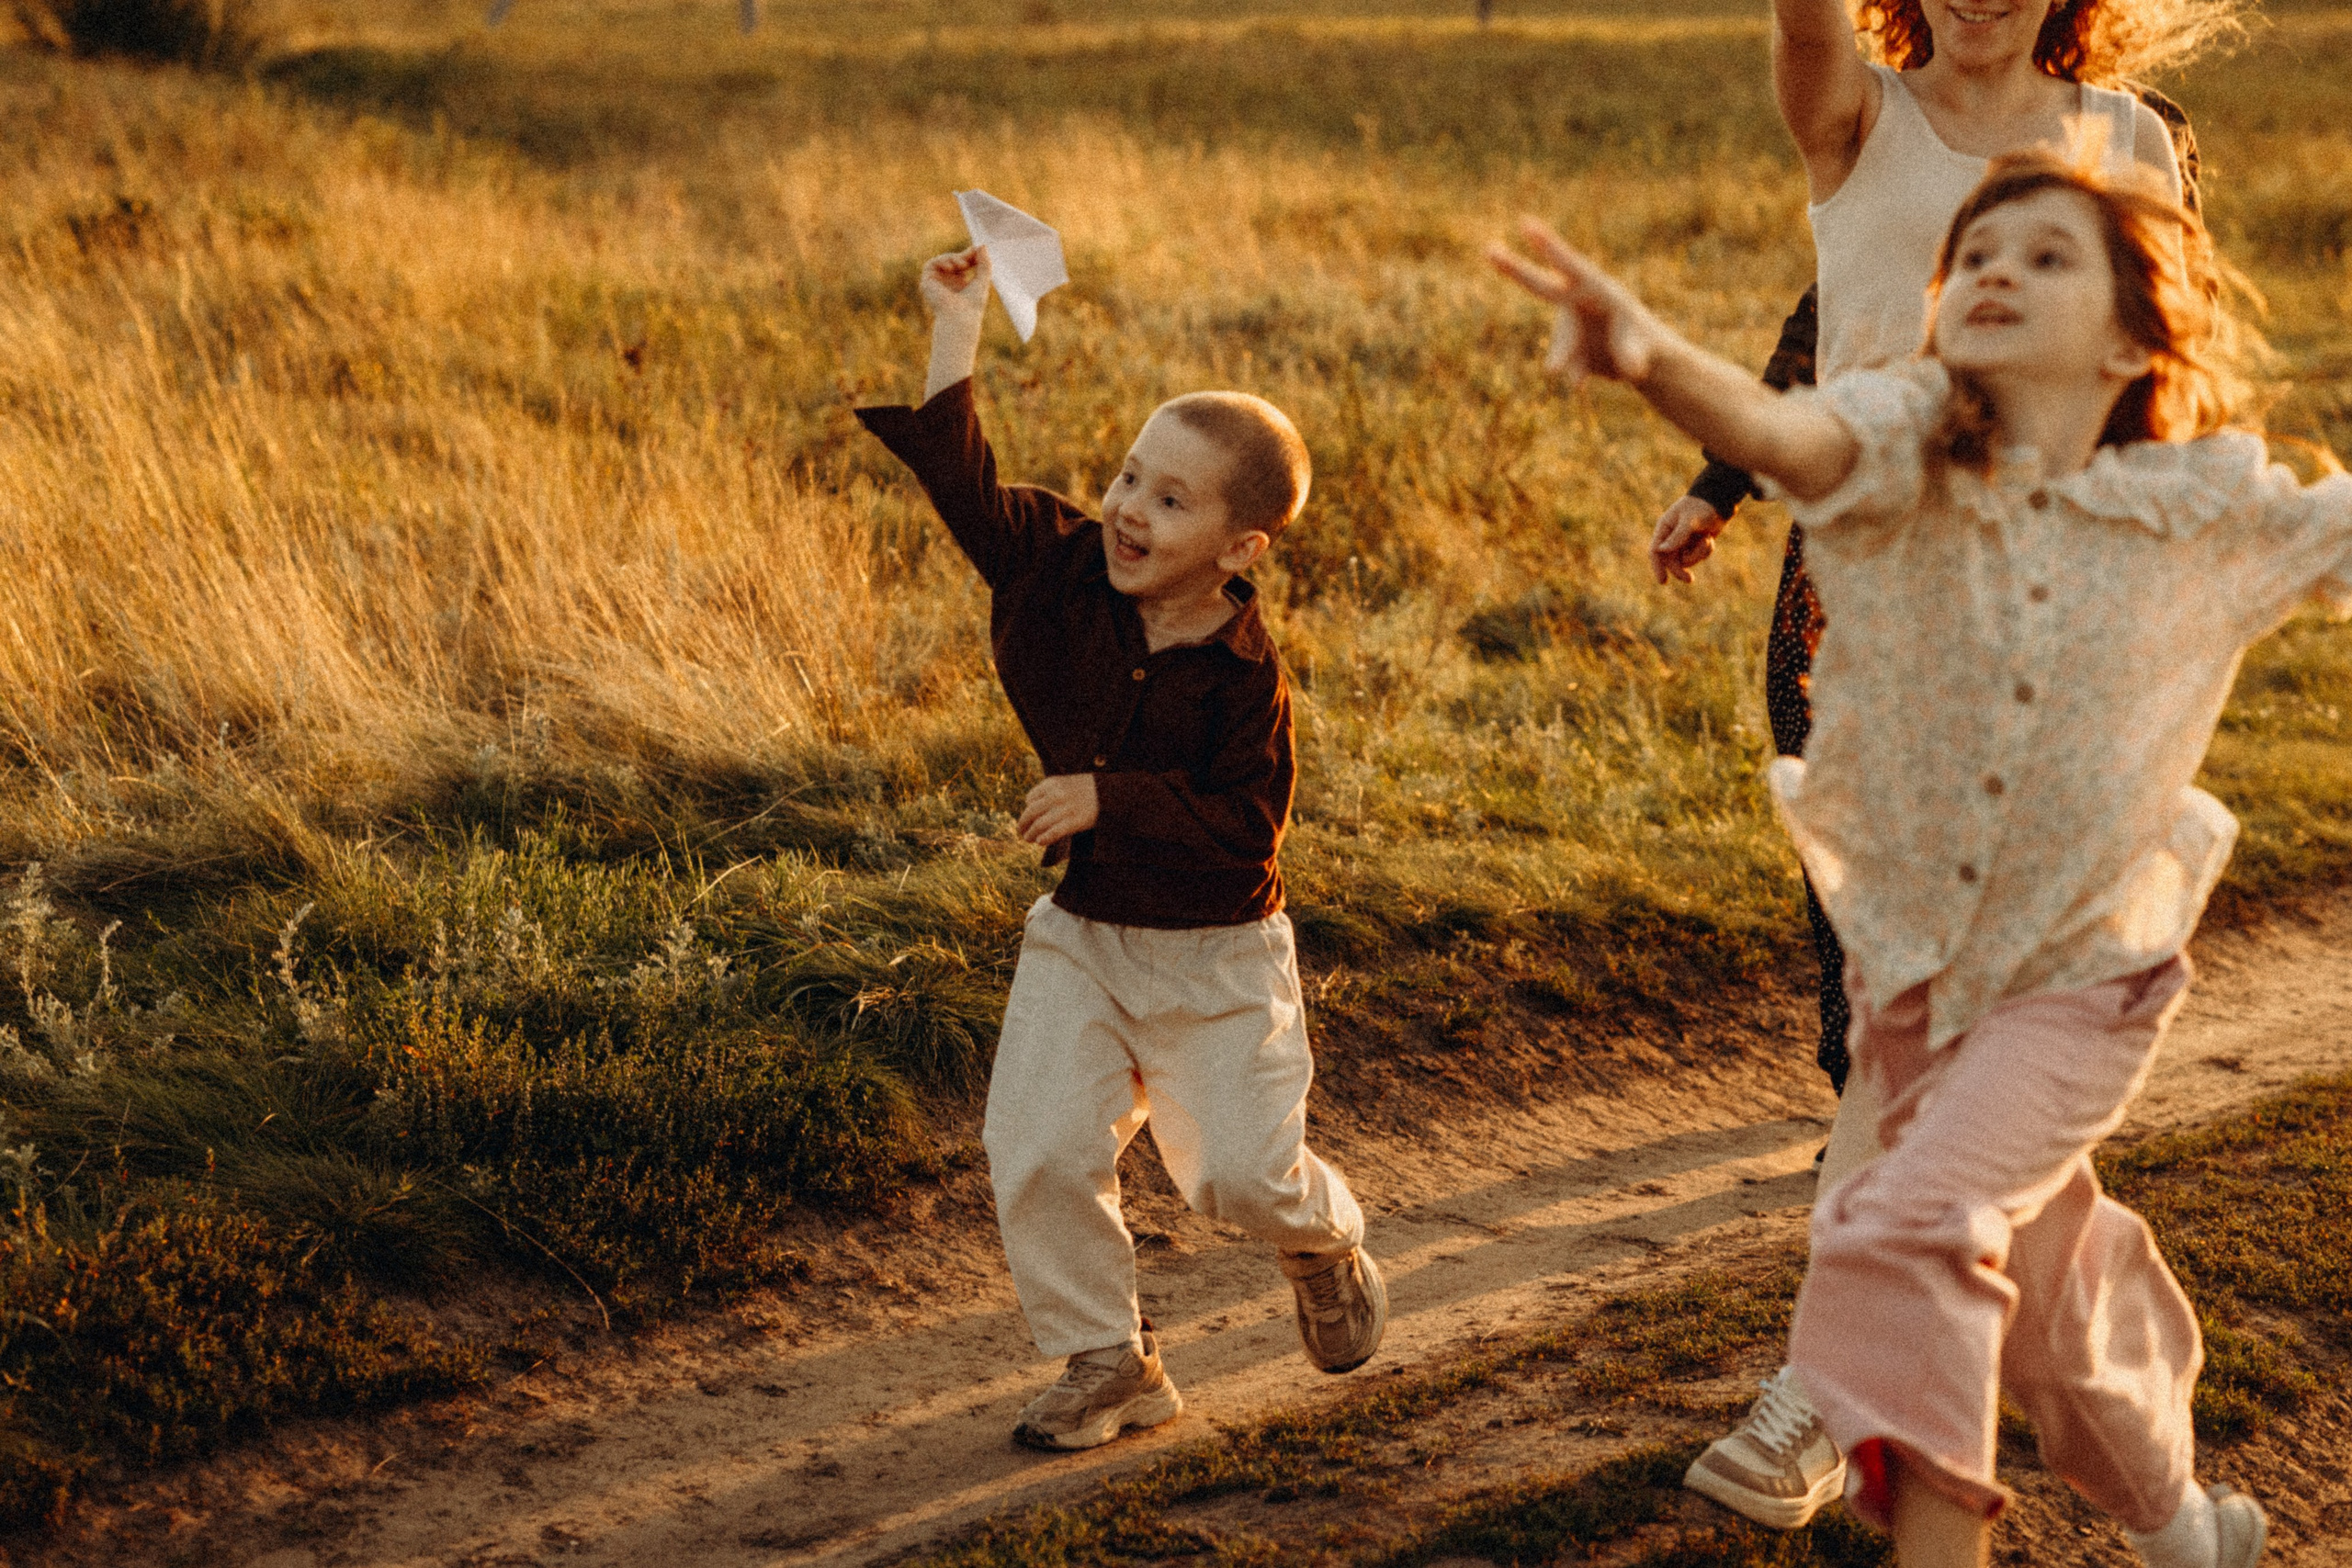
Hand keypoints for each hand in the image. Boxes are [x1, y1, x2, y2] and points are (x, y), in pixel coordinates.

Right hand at [920, 246, 990, 321]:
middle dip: (962, 255)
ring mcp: (936, 283)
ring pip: (942, 260)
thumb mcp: (982, 280)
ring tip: (963, 264)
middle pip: (951, 260)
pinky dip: (941, 261)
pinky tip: (951, 266)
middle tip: (970, 255)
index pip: (961, 264)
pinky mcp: (926, 282)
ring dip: (953, 258)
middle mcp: (946, 283)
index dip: (968, 256)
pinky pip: (931, 264)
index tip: (977, 251)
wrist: (960, 316)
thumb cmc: (973, 304)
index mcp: (958, 284)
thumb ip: (984, 263)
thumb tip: (982, 245)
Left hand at [1017, 773, 1098, 848]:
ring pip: (1039, 825)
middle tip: (1021, 831)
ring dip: (1030, 834)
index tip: (1030, 816)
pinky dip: (1044, 838)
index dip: (1028, 808)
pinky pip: (1052, 833)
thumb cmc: (1089, 789)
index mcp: (1052, 783)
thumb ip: (1051, 792)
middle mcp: (1055, 795)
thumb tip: (1032, 806)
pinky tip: (1040, 842)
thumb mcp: (1067, 783)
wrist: (1111, 794)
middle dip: (1023, 824)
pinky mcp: (1073, 822)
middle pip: (1031, 812)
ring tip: (1028, 839)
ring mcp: (1064, 809)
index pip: (1030, 798)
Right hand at [1486, 218, 1669, 385]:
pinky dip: (1574, 375)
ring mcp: (1566, 327)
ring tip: (1578, 383)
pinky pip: (1564, 365)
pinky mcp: (1563, 352)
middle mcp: (1574, 302)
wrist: (1637, 362)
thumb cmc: (1646, 343)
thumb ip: (1634, 355)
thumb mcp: (1646, 347)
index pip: (1569, 265)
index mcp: (1596, 288)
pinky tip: (1582, 383)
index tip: (1525, 224)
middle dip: (1513, 267)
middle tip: (1487, 249)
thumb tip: (1630, 370)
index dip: (1548, 246)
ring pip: (1560, 345)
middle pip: (1539, 284)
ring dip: (1563, 359)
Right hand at [1650, 494, 1727, 584]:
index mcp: (1664, 529)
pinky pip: (1698, 557)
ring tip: (1707, 540)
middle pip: (1671, 561)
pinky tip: (1710, 539)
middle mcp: (1671, 537)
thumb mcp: (1690, 521)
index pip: (1655, 551)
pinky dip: (1705, 551)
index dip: (1657, 567)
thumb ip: (1677, 536)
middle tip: (1690, 580)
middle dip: (1681, 570)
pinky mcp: (1695, 544)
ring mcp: (1683, 542)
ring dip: (1698, 555)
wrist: (1719, 501)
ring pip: (1686, 560)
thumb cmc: (1701, 507)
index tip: (1663, 581)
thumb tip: (1662, 551)